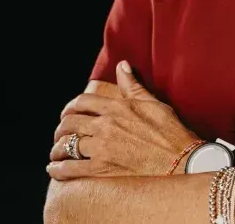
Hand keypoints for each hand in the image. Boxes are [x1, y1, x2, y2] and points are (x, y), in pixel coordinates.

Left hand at [47, 61, 198, 180]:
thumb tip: (122, 65)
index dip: (70, 107)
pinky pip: (70, 169)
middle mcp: (106, 126)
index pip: (82, 102)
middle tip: (60, 133)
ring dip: (57, 148)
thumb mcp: (152, 103)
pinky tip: (55, 168)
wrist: (179, 160)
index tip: (67, 113)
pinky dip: (58, 169)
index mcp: (117, 107)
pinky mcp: (102, 169)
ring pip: (67, 145)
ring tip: (57, 152)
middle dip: (61, 128)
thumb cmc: (169, 131)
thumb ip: (133, 85)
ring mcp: (102, 148)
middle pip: (70, 123)